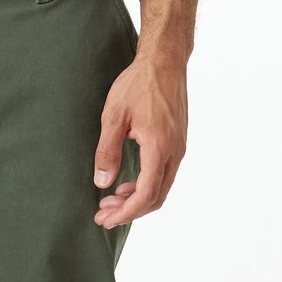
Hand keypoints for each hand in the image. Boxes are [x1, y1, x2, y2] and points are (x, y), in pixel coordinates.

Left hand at [92, 51, 186, 227]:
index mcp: (160, 148)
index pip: (145, 195)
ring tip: (111, 200)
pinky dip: (146, 184)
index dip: (125, 212)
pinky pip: (165, 174)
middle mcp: (175, 152)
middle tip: (103, 213)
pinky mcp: (178, 142)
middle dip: (129, 210)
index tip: (106, 219)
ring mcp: (179, 147)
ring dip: (137, 198)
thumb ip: (108, 151)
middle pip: (156, 197)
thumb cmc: (138, 84)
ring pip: (161, 187)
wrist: (165, 61)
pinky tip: (127, 182)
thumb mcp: (114, 116)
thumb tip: (102, 182)